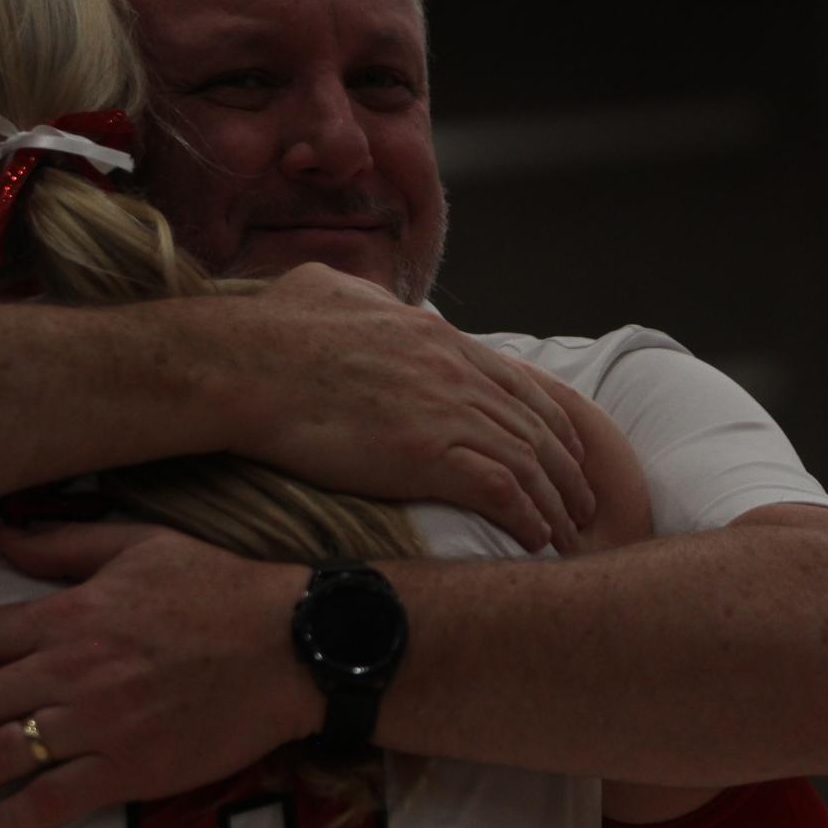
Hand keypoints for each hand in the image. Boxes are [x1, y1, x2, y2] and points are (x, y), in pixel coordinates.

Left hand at [0, 523, 317, 827]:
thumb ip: (66, 545)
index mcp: (68, 614)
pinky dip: (5, 822)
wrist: (289, 644)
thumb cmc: (219, 588)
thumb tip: (2, 538)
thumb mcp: (142, 545)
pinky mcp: (129, 767)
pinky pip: (52, 800)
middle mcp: (69, 670)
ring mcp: (97, 722)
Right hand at [222, 264, 594, 551]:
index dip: (547, 418)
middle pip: (533, 423)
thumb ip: (361, 295)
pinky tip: (537, 538)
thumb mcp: (330, 288)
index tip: (562, 445)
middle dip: (566, 464)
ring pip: (528, 459)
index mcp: (434, 336)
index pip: (514, 380)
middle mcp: (453, 370)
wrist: (245, 362)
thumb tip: (358, 294)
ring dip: (556, 499)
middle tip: (582, 496)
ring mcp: (445, 411)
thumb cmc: (272, 327)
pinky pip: (500, 491)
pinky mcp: (427, 455)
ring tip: (570, 529)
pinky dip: (527, 517)